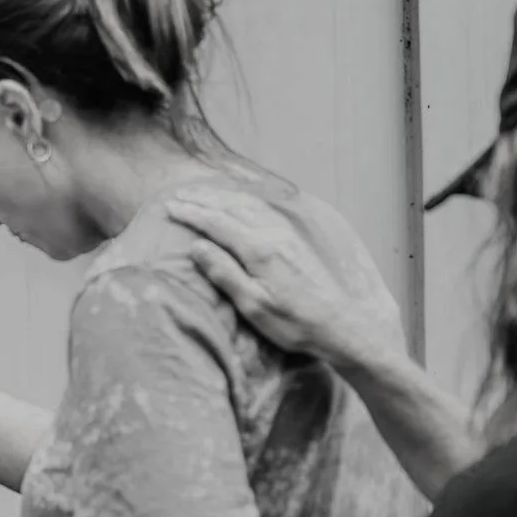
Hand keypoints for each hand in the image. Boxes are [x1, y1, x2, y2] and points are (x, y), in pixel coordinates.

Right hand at [168, 193, 398, 369]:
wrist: (348, 325)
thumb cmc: (297, 323)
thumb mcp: (253, 305)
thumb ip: (224, 273)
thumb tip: (197, 246)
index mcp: (259, 250)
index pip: (217, 223)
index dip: (191, 213)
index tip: (169, 207)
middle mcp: (274, 234)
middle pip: (233, 207)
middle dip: (204, 198)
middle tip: (180, 193)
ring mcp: (290, 234)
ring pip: (251, 204)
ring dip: (224, 196)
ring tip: (204, 192)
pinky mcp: (300, 240)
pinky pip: (267, 209)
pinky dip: (247, 200)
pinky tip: (243, 200)